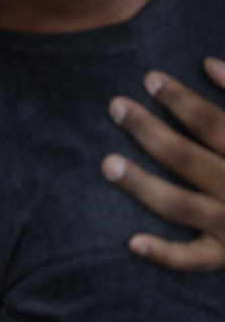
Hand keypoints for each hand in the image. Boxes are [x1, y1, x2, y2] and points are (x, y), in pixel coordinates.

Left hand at [102, 57, 224, 270]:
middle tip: (116, 106)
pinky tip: (132, 242)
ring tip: (107, 164)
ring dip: (142, 185)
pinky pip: (192, 259)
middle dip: (149, 131)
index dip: (183, 100)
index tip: (149, 79)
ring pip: (180, 205)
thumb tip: (208, 63)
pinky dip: (164, 254)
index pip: (215, 123)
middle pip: (187, 158)